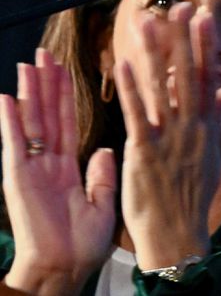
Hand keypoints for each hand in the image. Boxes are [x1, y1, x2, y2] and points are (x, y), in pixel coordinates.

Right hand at [1, 50, 116, 293]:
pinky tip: (8, 98)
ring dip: (29, 93)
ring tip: (29, 64)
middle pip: (47, 115)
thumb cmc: (81, 245)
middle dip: (46, 85)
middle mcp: (47, 164)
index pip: (67, 122)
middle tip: (45, 55)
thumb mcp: (101, 203)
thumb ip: (102, 174)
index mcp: (67, 168)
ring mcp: (31, 169)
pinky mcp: (18, 179)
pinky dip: (10, 121)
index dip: (66, 96)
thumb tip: (108, 149)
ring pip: (31, 122)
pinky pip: (15, 144)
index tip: (65, 71)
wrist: (65, 268)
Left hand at [117, 3, 220, 269]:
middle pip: (188, 75)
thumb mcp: (212, 154)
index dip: (205, 46)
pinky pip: (137, 113)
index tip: (204, 18)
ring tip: (147, 24)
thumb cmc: (193, 195)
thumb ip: (219, 118)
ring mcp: (169, 138)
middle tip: (182, 8)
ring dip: (154, 54)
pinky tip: (123, 64)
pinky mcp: (145, 151)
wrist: (179, 231)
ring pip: (161, 87)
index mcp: (206, 126)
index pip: (208, 77)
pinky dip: (130, 88)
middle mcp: (191, 127)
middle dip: (184, 40)